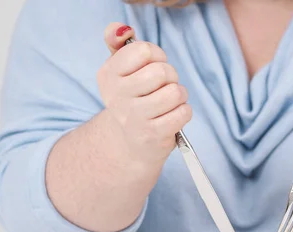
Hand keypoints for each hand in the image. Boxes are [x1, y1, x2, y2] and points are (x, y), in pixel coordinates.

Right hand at [98, 23, 191, 165]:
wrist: (131, 142)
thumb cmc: (133, 99)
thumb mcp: (120, 69)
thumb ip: (118, 43)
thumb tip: (122, 29)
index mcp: (108, 74)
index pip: (144, 51)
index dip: (157, 56)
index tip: (153, 66)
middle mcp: (116, 96)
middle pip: (161, 72)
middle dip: (171, 76)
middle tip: (163, 86)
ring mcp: (133, 118)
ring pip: (174, 92)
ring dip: (179, 95)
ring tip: (169, 101)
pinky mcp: (152, 135)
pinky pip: (182, 113)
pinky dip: (184, 112)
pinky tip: (173, 115)